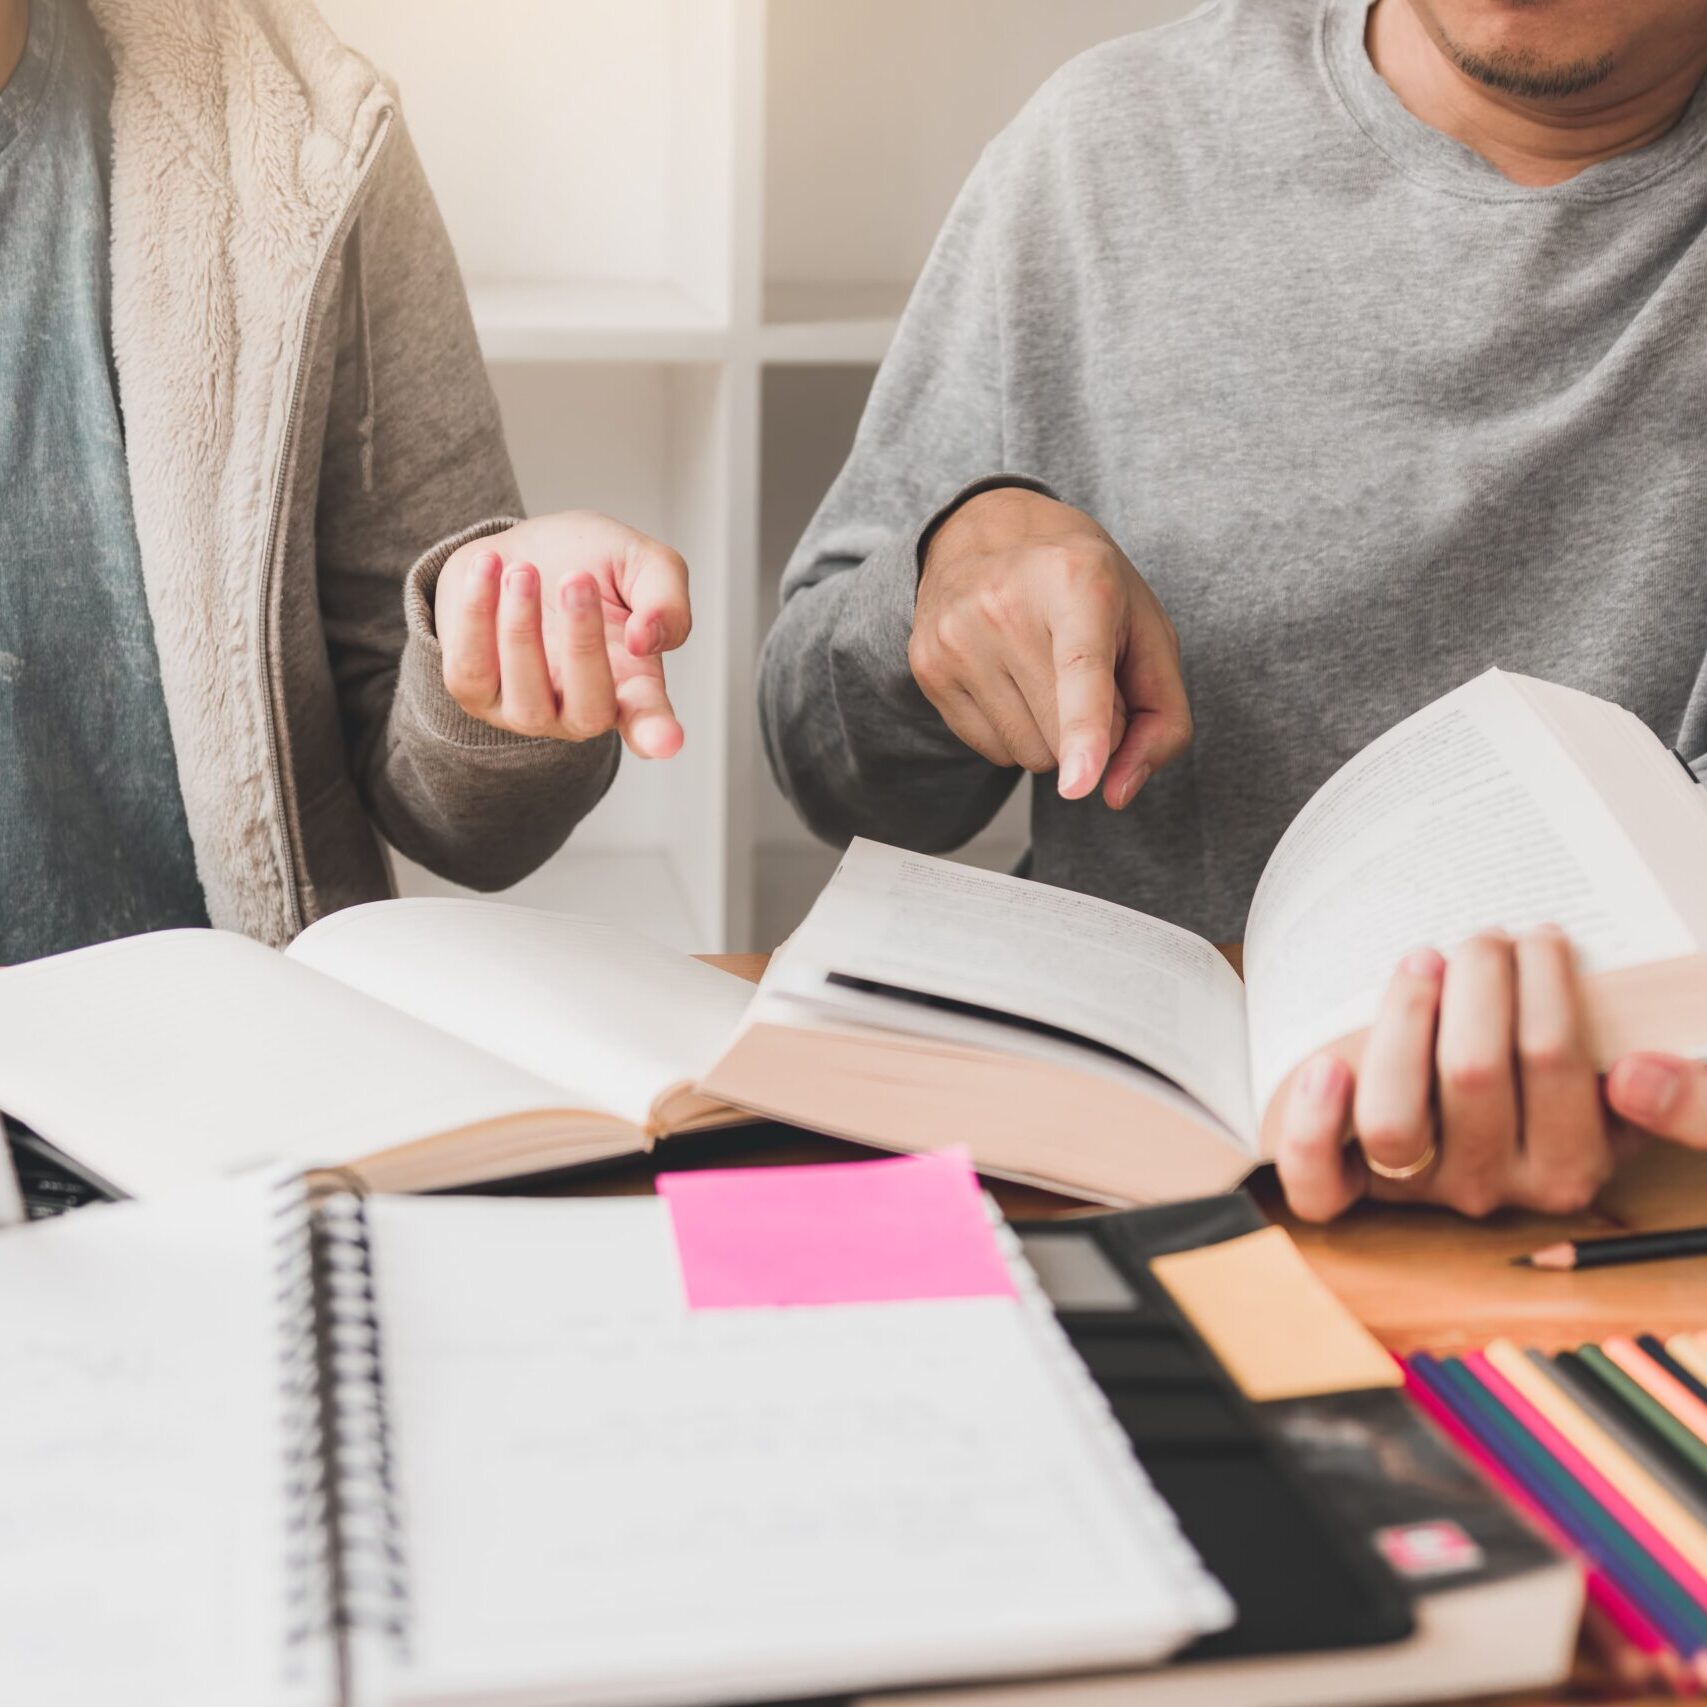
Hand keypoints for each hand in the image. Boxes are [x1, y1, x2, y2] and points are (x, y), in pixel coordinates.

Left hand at [435, 511, 689, 755]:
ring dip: (522, 628)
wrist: (513, 553)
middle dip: (583, 643)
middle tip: (578, 578)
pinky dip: (477, 615)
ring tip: (524, 571)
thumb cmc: (585, 563)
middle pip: (589, 710)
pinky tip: (488, 568)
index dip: (658, 733)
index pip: (650, 721)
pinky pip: (470, 669)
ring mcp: (527, 711)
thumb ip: (665, 598)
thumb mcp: (641, 562)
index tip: (667, 740)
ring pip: (526, 698)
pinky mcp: (475, 693)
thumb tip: (647, 640)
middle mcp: (582, 709)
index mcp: (634, 684)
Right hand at [908, 487, 1191, 807]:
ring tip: (1042, 670)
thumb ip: (1162, 717)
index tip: (1080, 785)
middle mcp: (1005, 606)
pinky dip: (1014, 731)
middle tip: (1083, 672)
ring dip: (1049, 734)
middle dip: (1089, 730)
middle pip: (1061, 736)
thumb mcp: (1148, 630)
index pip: (1081, 672)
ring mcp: (956, 638)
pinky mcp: (926, 666)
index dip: (1085, 732)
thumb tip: (1117, 793)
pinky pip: (991, 750)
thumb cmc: (1082, 585)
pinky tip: (1010, 679)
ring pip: (1026, 754)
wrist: (986, 532)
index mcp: (1075, 580)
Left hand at [1275, 926, 1706, 1222]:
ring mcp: (1421, 1188)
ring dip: (1402, 1019)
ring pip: (1396, 1114)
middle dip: (1475, 977)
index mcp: (1569, 1164)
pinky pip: (1318, 1184)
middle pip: (1472, 1070)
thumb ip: (1659, 1082)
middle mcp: (1493, 1186)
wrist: (1481, 1130)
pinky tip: (1323, 1064)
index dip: (1542, 985)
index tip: (1542, 935)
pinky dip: (1314, 1126)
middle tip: (1484, 936)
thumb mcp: (1614, 1087)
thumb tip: (1637, 1072)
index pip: (1554, 1061)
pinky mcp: (1359, 1189)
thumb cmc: (1547, 1080)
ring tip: (1423, 961)